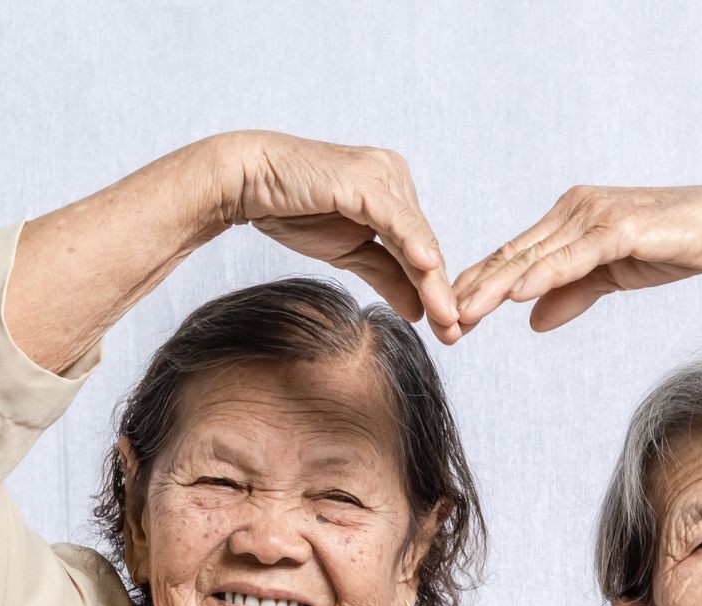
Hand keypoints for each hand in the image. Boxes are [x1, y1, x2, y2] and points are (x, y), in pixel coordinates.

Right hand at [204, 131, 461, 341]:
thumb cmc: (293, 211)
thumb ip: (386, 276)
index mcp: (394, 192)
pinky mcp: (364, 179)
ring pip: (416, 237)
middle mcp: (394, 177)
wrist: (248, 183)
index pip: (422, 248)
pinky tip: (428, 269)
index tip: (448, 329)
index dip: (435, 290)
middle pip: (424, 245)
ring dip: (432, 281)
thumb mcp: (349, 253)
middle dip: (439, 292)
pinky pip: (395, 219)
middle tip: (453, 334)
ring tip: (446, 318)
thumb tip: (417, 311)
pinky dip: (413, 244)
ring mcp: (382, 175)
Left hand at [452, 185, 701, 332]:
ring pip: (534, 257)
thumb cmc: (674, 246)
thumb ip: (572, 293)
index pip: (515, 256)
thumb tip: (532, 321)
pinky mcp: (618, 228)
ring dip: (496, 288)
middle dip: (475, 289)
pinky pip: (572, 257)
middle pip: (514, 255)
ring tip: (464, 312)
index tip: (449, 311)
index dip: (481, 284)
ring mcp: (595, 215)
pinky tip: (515, 295)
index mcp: (569, 218)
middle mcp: (574, 209)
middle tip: (439, 317)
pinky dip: (542, 275)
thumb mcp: (613, 276)